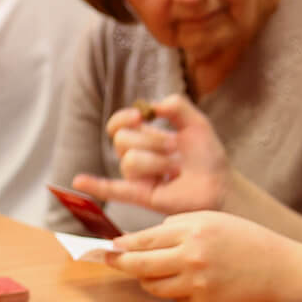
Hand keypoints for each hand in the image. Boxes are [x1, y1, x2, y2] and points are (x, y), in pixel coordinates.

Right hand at [73, 94, 231, 213]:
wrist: (221, 184)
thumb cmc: (207, 156)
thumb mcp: (196, 123)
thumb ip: (176, 106)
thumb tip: (152, 106)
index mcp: (143, 137)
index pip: (118, 125)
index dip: (124, 118)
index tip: (140, 116)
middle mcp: (135, 156)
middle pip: (123, 140)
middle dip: (152, 140)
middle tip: (176, 148)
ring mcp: (137, 177)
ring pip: (129, 161)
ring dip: (158, 161)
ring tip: (176, 169)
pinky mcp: (141, 195)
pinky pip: (113, 190)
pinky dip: (95, 185)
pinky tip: (80, 181)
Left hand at [107, 211, 291, 301]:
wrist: (280, 268)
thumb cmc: (246, 239)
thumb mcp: (212, 219)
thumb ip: (176, 226)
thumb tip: (138, 239)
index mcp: (193, 232)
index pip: (142, 240)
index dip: (121, 245)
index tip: (109, 246)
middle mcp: (192, 258)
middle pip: (138, 265)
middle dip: (119, 263)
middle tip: (109, 260)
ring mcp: (197, 284)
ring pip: (151, 285)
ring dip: (146, 278)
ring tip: (153, 270)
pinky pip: (174, 298)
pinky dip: (173, 290)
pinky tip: (188, 281)